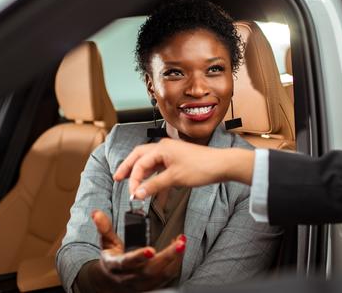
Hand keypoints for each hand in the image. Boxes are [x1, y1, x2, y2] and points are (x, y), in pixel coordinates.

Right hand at [90, 210, 185, 291]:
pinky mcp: (153, 285)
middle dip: (167, 256)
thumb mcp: (106, 243)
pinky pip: (168, 276)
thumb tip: (96, 213)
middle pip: (150, 270)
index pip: (128, 262)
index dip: (139, 257)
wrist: (113, 281)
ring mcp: (142, 283)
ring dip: (175, 259)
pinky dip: (176, 263)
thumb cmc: (112, 258)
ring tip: (182, 242)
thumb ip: (104, 228)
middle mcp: (130, 277)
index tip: (151, 250)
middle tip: (180, 242)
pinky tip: (179, 249)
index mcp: (116, 266)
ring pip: (162, 275)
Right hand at [113, 138, 254, 198]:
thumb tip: (138, 193)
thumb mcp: (175, 178)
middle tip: (118, 178)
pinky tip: (155, 194)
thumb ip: (154, 185)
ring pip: (150, 163)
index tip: (132, 194)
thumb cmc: (202, 167)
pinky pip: (161, 170)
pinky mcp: (177, 161)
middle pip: (140, 157)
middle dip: (128, 168)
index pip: (139, 163)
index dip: (133, 179)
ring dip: (142, 174)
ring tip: (133, 185)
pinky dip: (156, 180)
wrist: (222, 165)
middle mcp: (164, 148)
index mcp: (161, 148)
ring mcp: (171, 154)